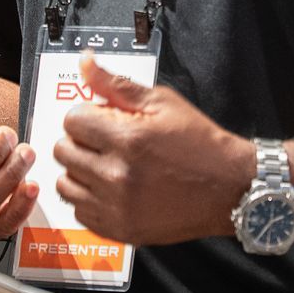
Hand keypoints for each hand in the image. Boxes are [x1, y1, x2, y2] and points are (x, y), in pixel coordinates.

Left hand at [54, 55, 253, 245]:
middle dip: (81, 141)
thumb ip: (116, 84)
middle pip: (64, 151)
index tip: (103, 119)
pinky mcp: (121, 230)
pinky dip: (90, 199)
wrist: (229, 188)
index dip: (87, 115)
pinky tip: (111, 189)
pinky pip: (80, 212)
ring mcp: (117, 207)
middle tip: (106, 142)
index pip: (72, 120)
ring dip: (80, 171)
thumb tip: (85, 62)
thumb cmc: (199, 142)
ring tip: (106, 165)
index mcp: (127, 139)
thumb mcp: (162, 102)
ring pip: (65, 184)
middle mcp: (117, 176)